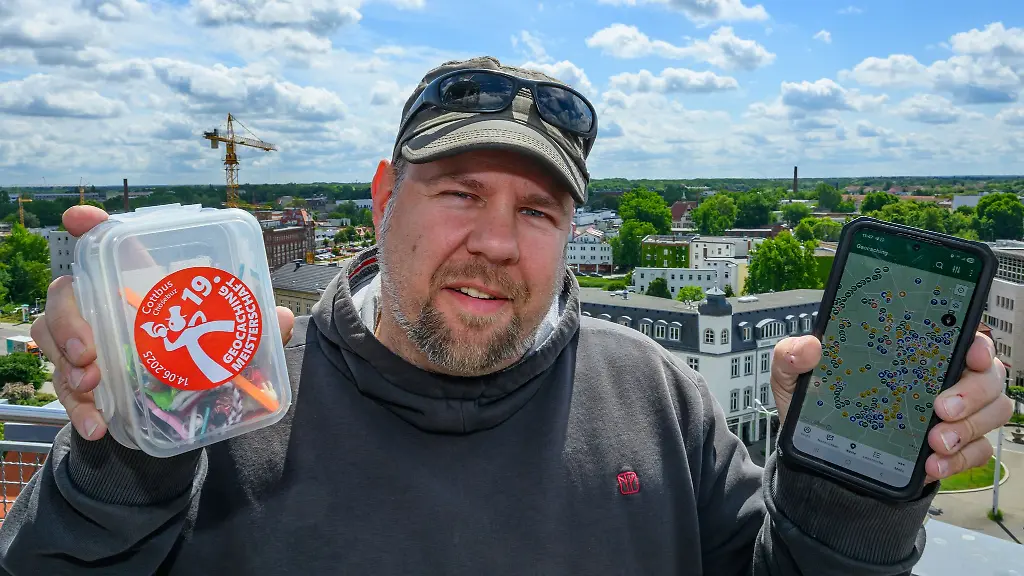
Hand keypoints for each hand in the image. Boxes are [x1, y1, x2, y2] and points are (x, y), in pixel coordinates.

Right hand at [31, 205, 296, 440]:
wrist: (179, 412)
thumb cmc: (199, 356)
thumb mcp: (229, 340)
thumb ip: (254, 327)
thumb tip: (282, 317)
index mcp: (139, 284)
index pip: (107, 245)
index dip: (90, 227)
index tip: (76, 217)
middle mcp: (103, 308)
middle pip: (66, 296)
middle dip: (69, 320)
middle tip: (91, 352)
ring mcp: (85, 344)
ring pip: (50, 340)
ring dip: (65, 364)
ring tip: (91, 383)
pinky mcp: (81, 382)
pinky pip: (65, 391)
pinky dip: (78, 410)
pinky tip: (97, 424)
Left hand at [771, 332, 1012, 483]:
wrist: (820, 456)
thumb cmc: (819, 405)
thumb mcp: (795, 377)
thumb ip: (791, 356)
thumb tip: (808, 347)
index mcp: (912, 351)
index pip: (963, 336)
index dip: (978, 342)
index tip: (972, 352)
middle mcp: (940, 378)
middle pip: (988, 376)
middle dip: (973, 392)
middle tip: (940, 408)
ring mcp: (951, 414)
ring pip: (991, 412)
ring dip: (970, 428)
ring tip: (935, 441)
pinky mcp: (951, 447)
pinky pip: (977, 451)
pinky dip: (960, 459)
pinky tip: (932, 464)